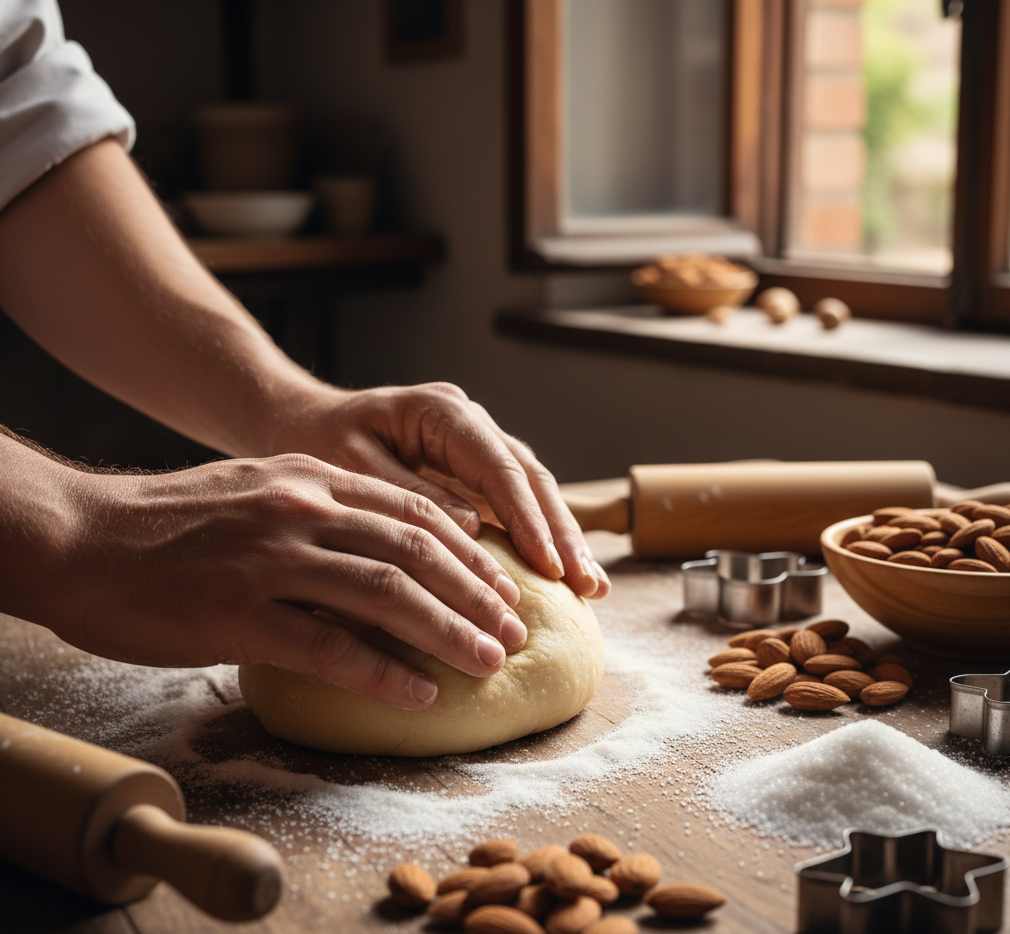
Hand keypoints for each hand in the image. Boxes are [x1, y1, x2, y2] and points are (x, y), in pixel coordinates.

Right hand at [28, 453, 528, 708]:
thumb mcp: (257, 487)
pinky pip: (328, 646)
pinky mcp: (237, 612)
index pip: (413, 510)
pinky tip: (417, 694)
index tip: (502, 584)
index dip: (467, 551)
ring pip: (385, 593)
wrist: (83, 537)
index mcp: (311, 478)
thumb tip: (385, 543)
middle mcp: (300, 509)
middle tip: (514, 629)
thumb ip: (322, 506)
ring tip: (490, 662)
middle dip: (475, 592)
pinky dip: (380, 672)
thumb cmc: (172, 521)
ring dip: (447, 630)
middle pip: (414, 550)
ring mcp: (270, 558)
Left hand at [283, 382, 610, 599]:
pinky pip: (514, 503)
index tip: (550, 565)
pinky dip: (537, 538)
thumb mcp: (350, 464)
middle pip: (530, 477)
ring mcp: (476, 446)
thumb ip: (409, 495)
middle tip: (588, 584)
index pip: (499, 467)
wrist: (300, 422)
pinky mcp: (472, 472)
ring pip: (532, 490)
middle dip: (561, 532)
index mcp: (442, 412)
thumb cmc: (317, 440)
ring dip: (560, 538)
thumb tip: (472, 529)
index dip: (528, 518)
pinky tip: (562, 575)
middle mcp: (470, 424)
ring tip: (590, 587)